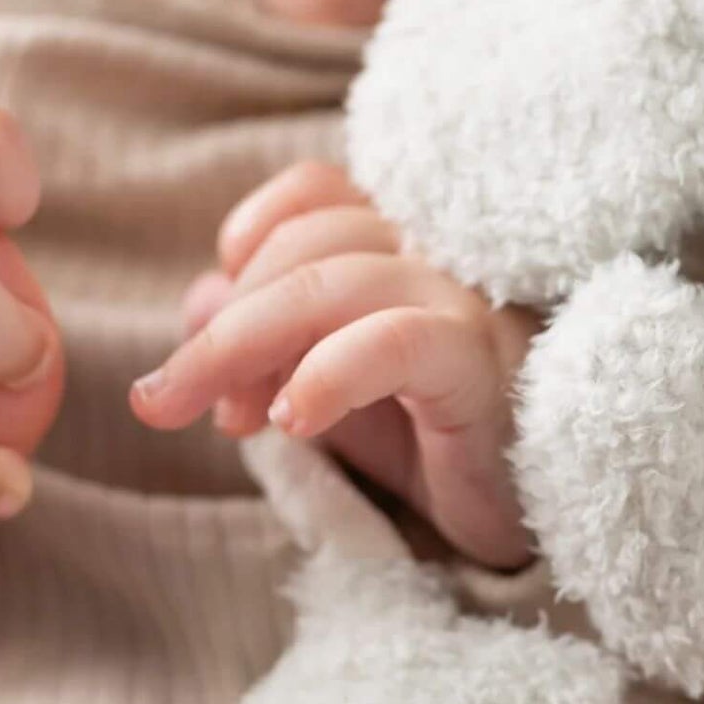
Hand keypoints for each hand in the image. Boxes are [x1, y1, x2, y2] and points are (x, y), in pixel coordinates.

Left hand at [129, 162, 537, 568]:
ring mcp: (466, 305)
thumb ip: (269, 341)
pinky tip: (293, 421)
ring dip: (246, 349)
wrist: (531, 512)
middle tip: (172, 403)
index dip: (252, 235)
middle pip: (308, 246)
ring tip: (225, 420)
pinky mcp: (482, 366)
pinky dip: (326, 374)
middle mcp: (440, 259)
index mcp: (408, 249)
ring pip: (335, 284)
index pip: (320, 191)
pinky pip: (393, 342)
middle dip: (222, 326)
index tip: (213, 318)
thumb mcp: (330, 389)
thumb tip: (200, 298)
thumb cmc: (435, 442)